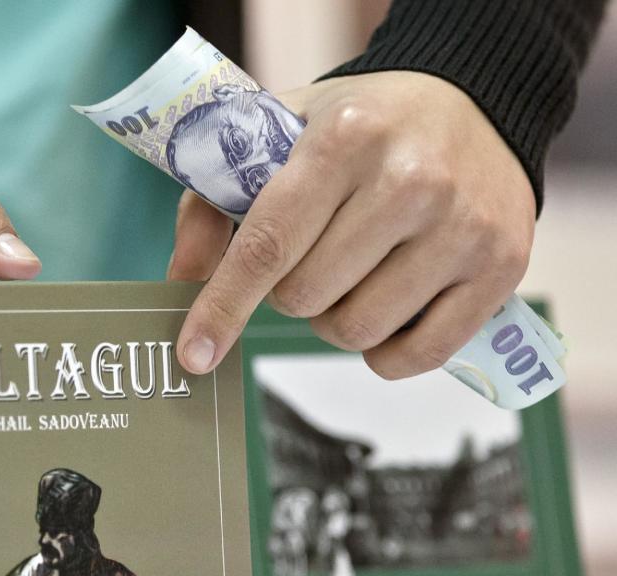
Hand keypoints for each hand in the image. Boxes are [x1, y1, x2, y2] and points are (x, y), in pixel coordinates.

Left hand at [169, 72, 534, 379]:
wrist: (473, 106)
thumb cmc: (361, 130)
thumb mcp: (280, 136)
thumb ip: (216, 201)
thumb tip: (185, 277)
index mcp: (345, 140)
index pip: (269, 245)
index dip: (223, 307)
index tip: (194, 354)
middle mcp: (412, 180)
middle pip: (306, 299)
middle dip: (289, 293)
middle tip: (310, 256)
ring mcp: (463, 228)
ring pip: (358, 332)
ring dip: (335, 320)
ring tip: (353, 273)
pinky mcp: (502, 268)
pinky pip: (417, 357)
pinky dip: (386, 350)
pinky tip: (391, 306)